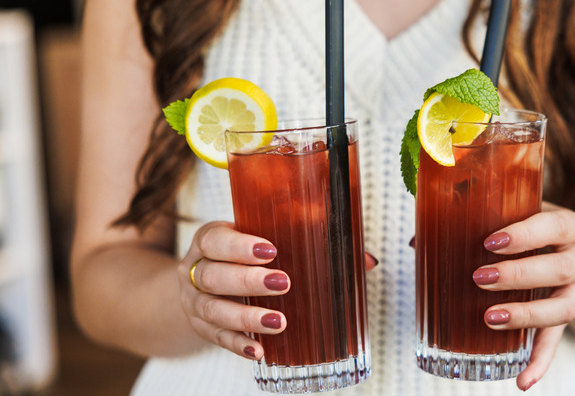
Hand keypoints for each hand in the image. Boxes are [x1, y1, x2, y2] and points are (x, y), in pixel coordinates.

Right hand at [178, 222, 378, 359]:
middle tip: (283, 283)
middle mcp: (195, 270)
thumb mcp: (261, 240)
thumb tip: (366, 259)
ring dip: (246, 318)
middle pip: (214, 276)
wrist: (200, 281)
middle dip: (248, 281)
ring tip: (278, 322)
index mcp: (210, 239)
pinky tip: (258, 350)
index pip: (215, 240)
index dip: (239, 246)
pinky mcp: (200, 328)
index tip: (271, 250)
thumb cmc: (242, 256)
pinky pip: (215, 339)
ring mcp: (194, 302)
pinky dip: (237, 345)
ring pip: (213, 310)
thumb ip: (309, 243)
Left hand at [472, 203, 574, 390]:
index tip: (491, 242)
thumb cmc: (537, 231)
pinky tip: (521, 381)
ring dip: (526, 315)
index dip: (526, 235)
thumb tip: (417, 241)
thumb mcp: (520, 217)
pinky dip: (539, 363)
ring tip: (490, 318)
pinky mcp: (567, 320)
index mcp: (570, 228)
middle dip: (518, 275)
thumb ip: (478, 221)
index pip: (555, 227)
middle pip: (558, 270)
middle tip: (480, 278)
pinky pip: (556, 343)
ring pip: (562, 309)